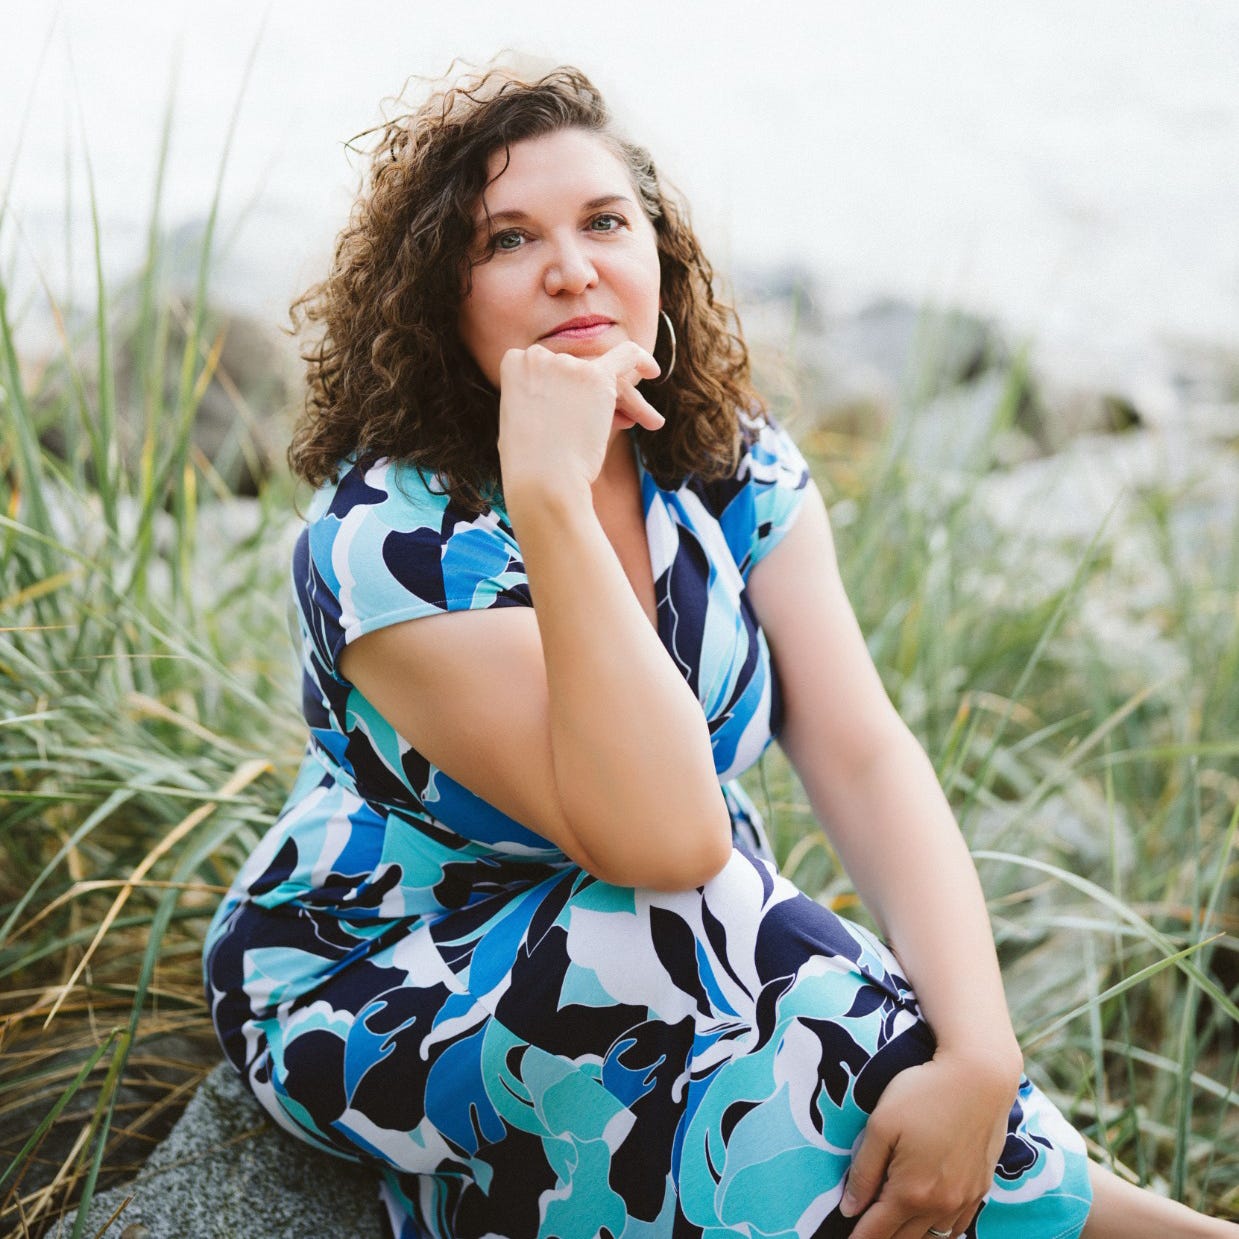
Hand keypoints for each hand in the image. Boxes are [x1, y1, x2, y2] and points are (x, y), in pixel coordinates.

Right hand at [496, 340, 662, 495]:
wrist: (542, 481)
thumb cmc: (529, 465)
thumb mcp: (523, 421)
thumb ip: (541, 398)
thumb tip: (575, 394)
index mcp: (514, 363)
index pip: (550, 368)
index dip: (568, 392)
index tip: (578, 418)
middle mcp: (537, 356)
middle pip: (579, 370)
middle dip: (599, 398)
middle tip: (622, 423)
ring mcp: (566, 364)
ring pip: (604, 372)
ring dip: (625, 398)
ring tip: (646, 422)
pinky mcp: (595, 376)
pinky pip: (626, 354)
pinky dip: (641, 360)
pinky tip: (654, 373)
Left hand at [840, 1051, 1016, 1238]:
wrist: (979, 1078)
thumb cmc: (923, 1093)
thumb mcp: (881, 1125)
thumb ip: (864, 1171)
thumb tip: (850, 1209)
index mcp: (911, 1192)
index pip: (877, 1231)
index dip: (858, 1237)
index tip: (847, 1238)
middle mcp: (941, 1205)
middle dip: (881, 1236)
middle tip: (865, 1227)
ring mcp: (965, 1200)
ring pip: (932, 1237)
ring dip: (909, 1235)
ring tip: (890, 1224)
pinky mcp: (980, 1189)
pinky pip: (957, 1226)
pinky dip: (938, 1230)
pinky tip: (925, 1219)